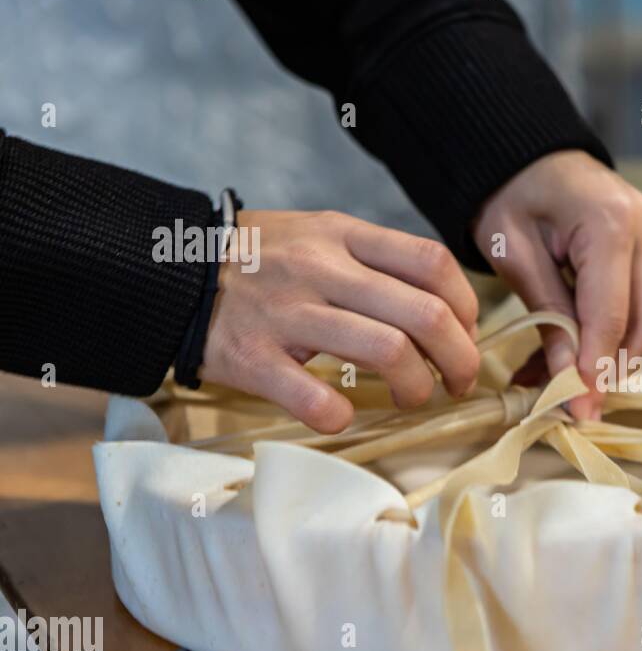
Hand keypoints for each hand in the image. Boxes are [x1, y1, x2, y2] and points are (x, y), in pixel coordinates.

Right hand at [201, 210, 479, 432]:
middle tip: (458, 382)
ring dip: (416, 387)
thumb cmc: (258, 260)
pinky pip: (316, 398)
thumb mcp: (317, 234)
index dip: (466, 307)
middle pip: (424, 314)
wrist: (165, 270)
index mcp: (342, 235)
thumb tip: (443, 308)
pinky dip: (341, 414)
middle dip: (459, 358)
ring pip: (388, 352)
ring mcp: (287, 313)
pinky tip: (342, 415)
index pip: (432, 264)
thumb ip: (374, 260)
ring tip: (412, 398)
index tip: (466, 335)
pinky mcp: (254, 358)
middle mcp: (321, 269)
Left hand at [473, 150, 641, 420]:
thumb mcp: (516, 256)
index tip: (577, 411)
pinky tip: (557, 357)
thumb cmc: (507, 193)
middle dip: (609, 370)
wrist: (517, 153)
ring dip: (604, 359)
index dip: (595, 369)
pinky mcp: (641, 253)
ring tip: (550, 383)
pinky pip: (630, 309)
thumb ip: (549, 318)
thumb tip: (569, 384)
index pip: (612, 316)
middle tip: (568, 405)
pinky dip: (599, 339)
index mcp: (612, 224)